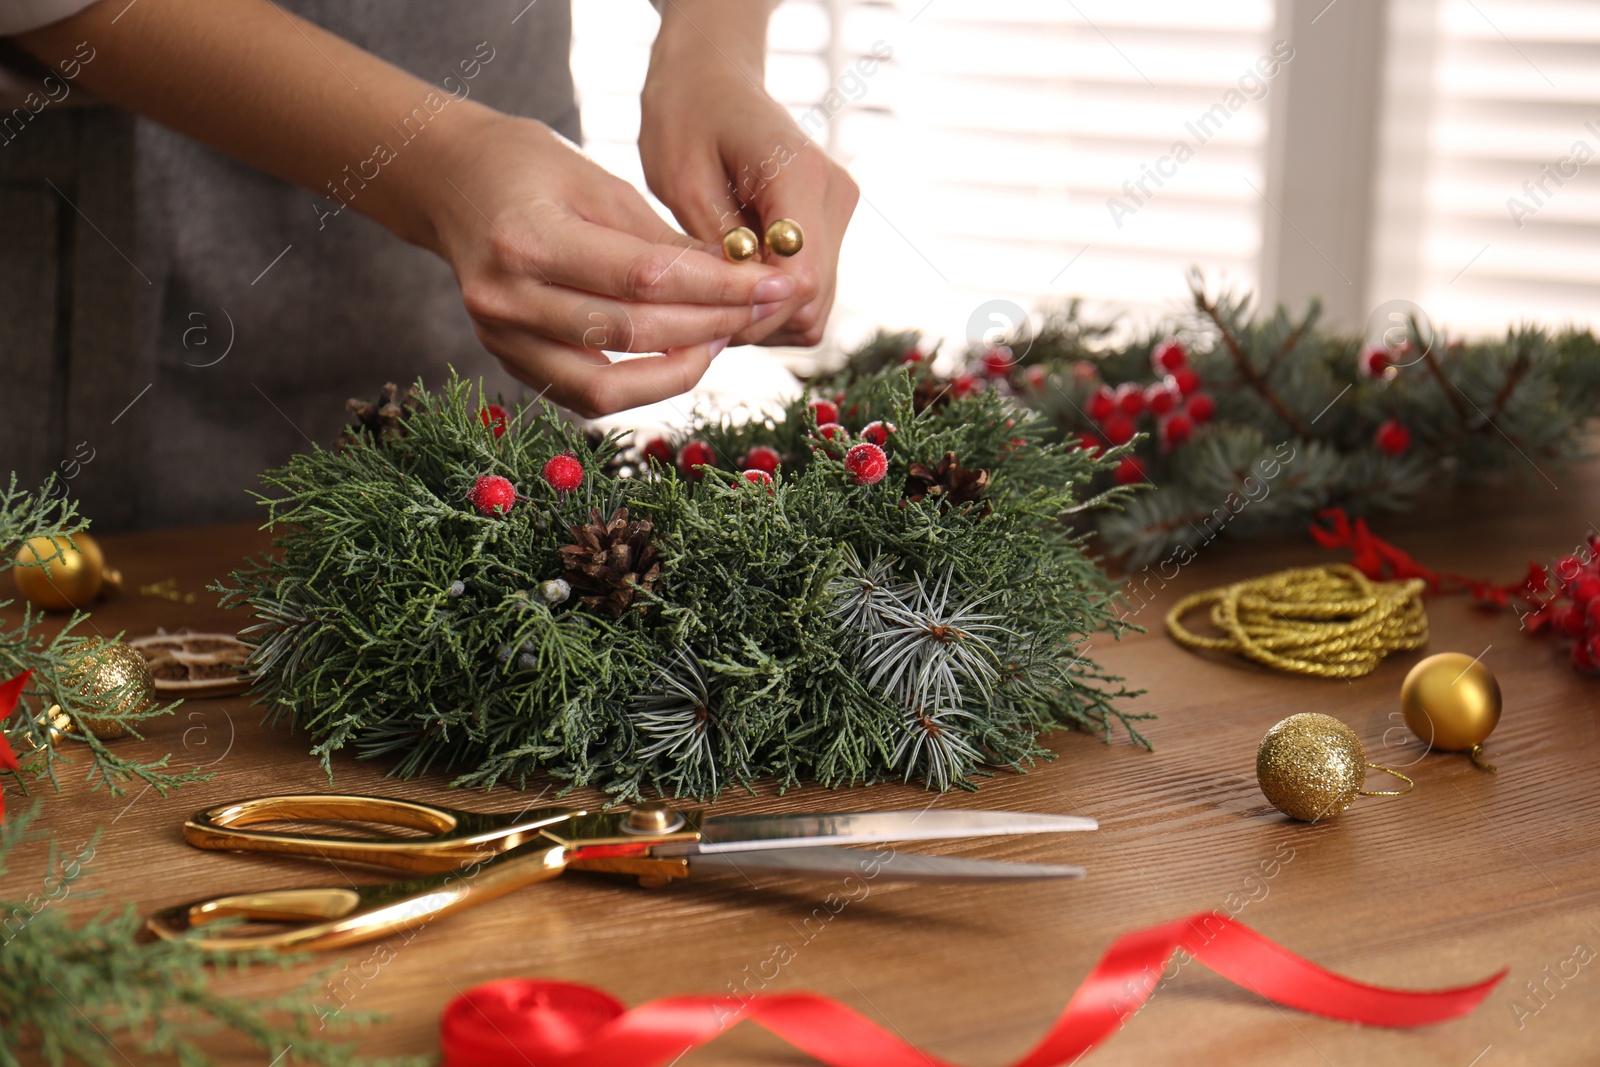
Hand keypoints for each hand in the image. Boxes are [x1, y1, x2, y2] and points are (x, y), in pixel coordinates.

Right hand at [425, 110, 797, 416]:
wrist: (448, 182)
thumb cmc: (527, 167)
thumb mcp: (597, 181)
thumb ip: (661, 239)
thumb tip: (736, 283)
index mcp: (527, 238)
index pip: (644, 279)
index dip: (718, 289)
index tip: (771, 287)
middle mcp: (506, 298)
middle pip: (630, 335)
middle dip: (710, 327)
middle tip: (761, 312)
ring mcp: (500, 338)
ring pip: (605, 388)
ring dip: (677, 371)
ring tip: (719, 339)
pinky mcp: (507, 360)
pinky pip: (584, 395)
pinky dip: (639, 384)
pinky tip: (678, 356)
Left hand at [640, 4, 857, 346]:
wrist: (713, 80)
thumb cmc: (685, 117)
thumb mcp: (682, 182)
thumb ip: (717, 248)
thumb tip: (740, 311)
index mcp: (800, 175)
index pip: (800, 279)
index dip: (751, 311)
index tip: (701, 306)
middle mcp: (835, 196)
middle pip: (811, 303)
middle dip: (752, 320)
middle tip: (694, 304)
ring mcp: (839, 215)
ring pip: (814, 312)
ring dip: (760, 317)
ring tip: (710, 287)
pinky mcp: (832, 232)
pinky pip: (810, 299)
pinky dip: (770, 307)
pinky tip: (730, 281)